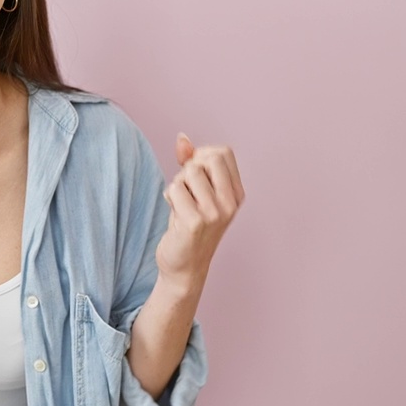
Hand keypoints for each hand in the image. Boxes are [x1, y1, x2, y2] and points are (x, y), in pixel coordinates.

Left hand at [155, 133, 244, 290]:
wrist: (184, 267)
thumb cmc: (188, 224)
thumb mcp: (194, 190)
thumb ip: (190, 162)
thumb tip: (182, 138)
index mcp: (236, 194)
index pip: (223, 152)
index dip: (201, 155)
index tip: (194, 173)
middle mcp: (231, 203)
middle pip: (209, 157)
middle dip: (189, 167)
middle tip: (186, 188)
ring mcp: (216, 213)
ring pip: (189, 172)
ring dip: (177, 185)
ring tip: (180, 204)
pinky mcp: (196, 222)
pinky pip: (174, 189)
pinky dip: (169, 197)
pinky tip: (175, 213)